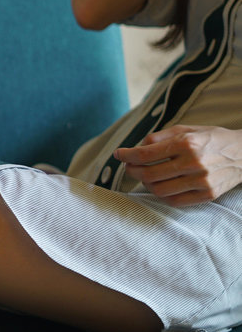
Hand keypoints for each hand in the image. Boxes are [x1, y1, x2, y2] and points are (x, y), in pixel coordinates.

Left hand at [113, 125, 241, 206]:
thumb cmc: (212, 139)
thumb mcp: (188, 129)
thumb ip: (161, 137)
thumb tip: (136, 147)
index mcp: (187, 144)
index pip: (146, 153)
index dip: (127, 155)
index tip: (119, 154)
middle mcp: (194, 163)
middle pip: (149, 174)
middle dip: (133, 171)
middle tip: (130, 167)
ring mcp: (201, 181)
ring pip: (159, 190)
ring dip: (146, 184)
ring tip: (146, 177)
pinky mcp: (207, 195)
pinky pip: (174, 201)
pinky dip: (162, 195)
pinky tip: (161, 186)